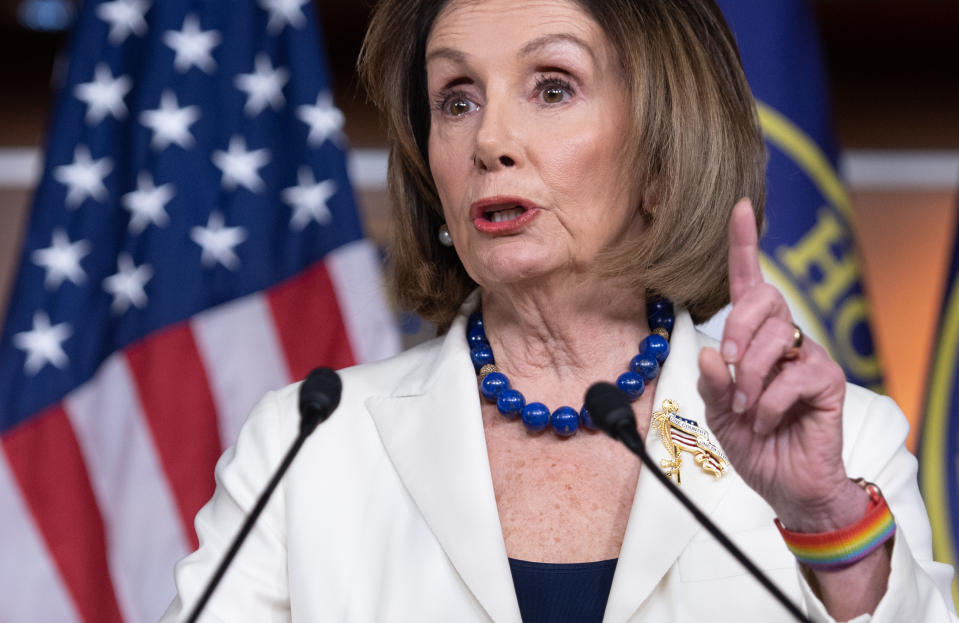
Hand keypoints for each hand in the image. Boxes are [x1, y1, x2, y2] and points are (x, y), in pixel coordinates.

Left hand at [697, 198, 867, 531]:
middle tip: (728, 369)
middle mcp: (784, 338)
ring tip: (747, 411)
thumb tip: (707, 350)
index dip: (744, 245)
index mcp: (753, 339)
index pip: (748, 283)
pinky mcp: (828, 379)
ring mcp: (809, 356)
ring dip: (749, 379)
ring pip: (774, 340)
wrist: (785, 485)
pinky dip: (769, 401)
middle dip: (737, 332)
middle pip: (762, 302)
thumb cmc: (753, 443)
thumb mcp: (717, 412)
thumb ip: (710, 381)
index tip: (740, 206)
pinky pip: (793, 374)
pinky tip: (767, 420)